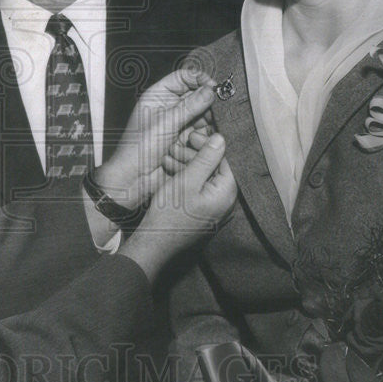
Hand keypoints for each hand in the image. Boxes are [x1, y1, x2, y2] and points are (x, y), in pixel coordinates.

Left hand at [91, 67, 216, 210]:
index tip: (214, 87)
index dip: (199, 79)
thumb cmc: (139, 147)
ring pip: (201, 113)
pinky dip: (207, 132)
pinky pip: (201, 130)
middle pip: (195, 95)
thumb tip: (210, 91)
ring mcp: (178, 122)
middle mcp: (169, 106)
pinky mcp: (185, 138)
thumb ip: (190, 106)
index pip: (183, 77)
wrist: (135, 177)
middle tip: (221, 108)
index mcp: (158, 95)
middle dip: (208, 101)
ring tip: (215, 125)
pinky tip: (210, 137)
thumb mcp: (166, 123)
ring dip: (209, 118)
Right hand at [119, 132, 236, 280]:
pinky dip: (187, 179)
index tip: (192, 136)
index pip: (225, 160)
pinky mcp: (204, 213)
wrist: (155, 244)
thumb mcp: (187, 180)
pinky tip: (171, 171)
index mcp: (227, 194)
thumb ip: (206, 159)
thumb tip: (221, 138)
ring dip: (188, 165)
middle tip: (177, 147)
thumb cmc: (170, 214)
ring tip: (169, 158)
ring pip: (205, 178)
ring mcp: (215, 209)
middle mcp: (226, 202)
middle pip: (216, 169)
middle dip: (195, 154)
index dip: (209, 144)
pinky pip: (200, 190)